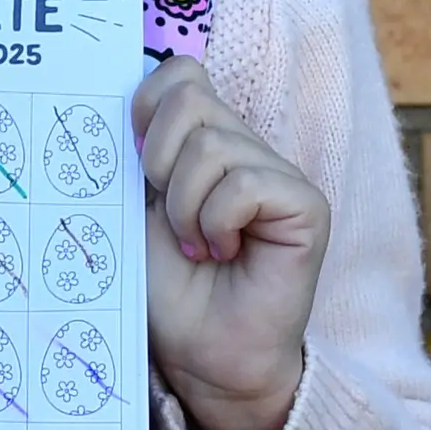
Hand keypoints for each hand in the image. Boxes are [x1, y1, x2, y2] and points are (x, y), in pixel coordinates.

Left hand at [135, 57, 325, 429]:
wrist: (203, 357)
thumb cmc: (171, 292)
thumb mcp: (135, 212)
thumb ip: (137, 157)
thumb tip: (124, 107)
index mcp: (205, 143)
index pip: (181, 72)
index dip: (148, 106)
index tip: (139, 167)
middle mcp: (246, 149)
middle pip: (191, 98)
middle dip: (159, 162)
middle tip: (171, 220)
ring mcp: (280, 175)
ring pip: (214, 145)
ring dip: (186, 206)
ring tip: (197, 246)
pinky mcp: (306, 206)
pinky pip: (246, 183)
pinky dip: (218, 222)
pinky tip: (224, 254)